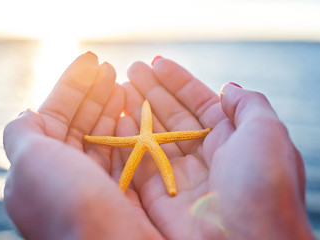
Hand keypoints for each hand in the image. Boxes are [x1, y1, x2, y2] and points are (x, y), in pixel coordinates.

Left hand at [3, 52, 161, 238]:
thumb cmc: (67, 203)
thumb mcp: (29, 164)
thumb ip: (22, 133)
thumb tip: (27, 112)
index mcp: (40, 168)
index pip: (53, 115)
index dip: (70, 85)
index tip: (91, 60)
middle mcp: (67, 176)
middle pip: (79, 123)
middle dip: (93, 92)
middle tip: (110, 67)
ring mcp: (96, 183)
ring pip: (102, 135)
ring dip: (111, 107)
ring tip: (122, 83)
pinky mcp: (124, 191)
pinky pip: (123, 153)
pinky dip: (128, 131)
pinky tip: (133, 112)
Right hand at [119, 57, 314, 238]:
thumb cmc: (263, 185)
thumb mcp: (267, 133)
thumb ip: (249, 104)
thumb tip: (227, 87)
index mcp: (232, 139)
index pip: (200, 103)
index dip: (178, 82)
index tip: (157, 62)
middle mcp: (206, 156)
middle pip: (173, 116)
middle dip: (153, 92)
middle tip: (131, 69)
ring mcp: (181, 177)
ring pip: (155, 138)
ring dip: (138, 112)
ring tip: (120, 87)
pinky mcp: (160, 198)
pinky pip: (140, 164)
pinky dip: (128, 142)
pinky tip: (119, 119)